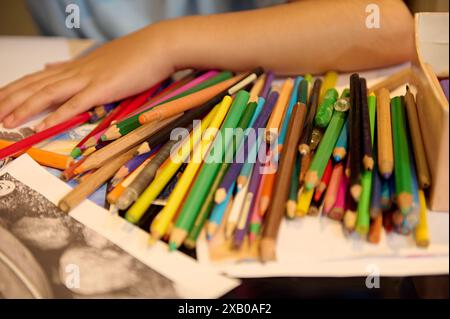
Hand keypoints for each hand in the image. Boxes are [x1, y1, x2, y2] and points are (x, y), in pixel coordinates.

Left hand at [0, 24, 175, 130]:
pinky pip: (76, 103)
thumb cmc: (137, 55)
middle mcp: (76, 71)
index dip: (17, 90)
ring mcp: (88, 79)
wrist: (158, 46)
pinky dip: (57, 115)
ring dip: (25, 108)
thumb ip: (78, 67)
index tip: (1, 100)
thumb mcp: (103, 60)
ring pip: (48, 93)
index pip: (38, 78)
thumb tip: (54, 66)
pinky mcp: (103, 88)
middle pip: (35, 85)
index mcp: (77, 66)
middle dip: (11, 100)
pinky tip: (42, 125)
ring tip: (6, 121)